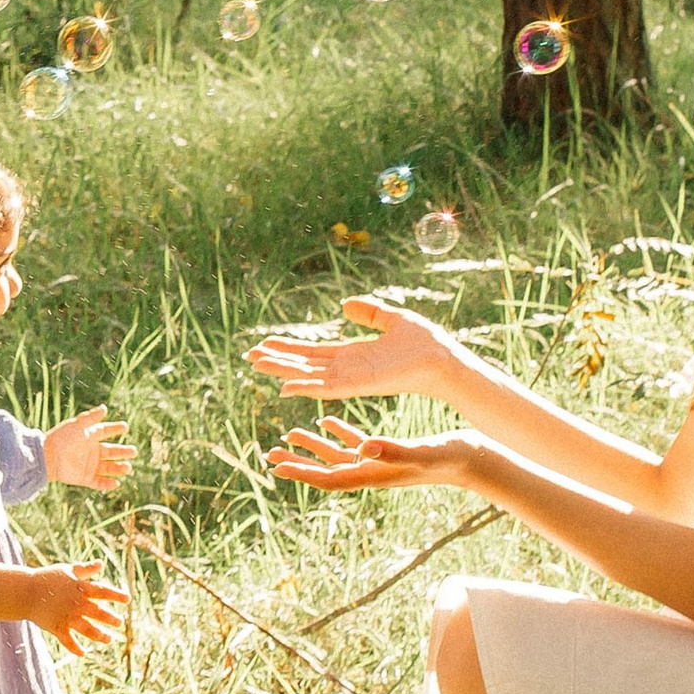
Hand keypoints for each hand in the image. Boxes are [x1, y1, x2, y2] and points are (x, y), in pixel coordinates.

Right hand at [27, 561, 127, 652]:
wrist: (26, 591)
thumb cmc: (47, 578)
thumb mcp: (68, 570)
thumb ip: (86, 569)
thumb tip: (101, 563)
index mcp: (81, 588)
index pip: (103, 592)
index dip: (117, 595)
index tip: (127, 600)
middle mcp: (77, 604)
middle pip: (99, 613)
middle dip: (111, 619)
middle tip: (119, 623)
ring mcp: (67, 617)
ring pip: (88, 630)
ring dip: (99, 636)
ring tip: (108, 640)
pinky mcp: (57, 628)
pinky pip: (68, 641)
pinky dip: (75, 648)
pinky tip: (83, 653)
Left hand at [45, 406, 133, 490]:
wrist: (48, 457)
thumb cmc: (62, 438)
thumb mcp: (78, 425)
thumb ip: (91, 417)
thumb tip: (105, 408)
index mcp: (89, 437)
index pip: (105, 431)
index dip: (115, 428)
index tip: (125, 427)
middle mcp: (90, 451)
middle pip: (111, 451)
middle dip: (123, 452)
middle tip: (134, 451)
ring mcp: (88, 465)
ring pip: (108, 468)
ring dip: (119, 468)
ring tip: (128, 468)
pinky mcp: (84, 478)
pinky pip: (99, 482)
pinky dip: (108, 484)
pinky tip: (117, 483)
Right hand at [248, 296, 457, 404]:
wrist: (443, 359)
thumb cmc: (425, 343)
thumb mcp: (392, 319)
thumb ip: (369, 312)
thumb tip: (345, 305)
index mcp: (354, 354)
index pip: (315, 352)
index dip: (290, 348)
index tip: (266, 343)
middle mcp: (348, 369)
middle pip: (305, 364)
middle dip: (277, 360)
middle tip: (249, 356)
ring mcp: (352, 379)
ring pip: (308, 376)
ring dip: (282, 371)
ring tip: (256, 365)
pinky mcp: (360, 385)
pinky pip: (326, 388)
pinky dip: (305, 387)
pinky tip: (284, 387)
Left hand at [269, 413, 478, 495]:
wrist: (474, 460)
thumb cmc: (449, 458)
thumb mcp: (419, 451)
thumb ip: (391, 450)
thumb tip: (362, 447)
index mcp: (373, 474)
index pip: (328, 477)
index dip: (301, 472)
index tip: (276, 467)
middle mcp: (372, 472)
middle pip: (325, 470)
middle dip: (298, 463)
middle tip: (270, 455)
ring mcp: (380, 463)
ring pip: (338, 456)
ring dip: (314, 447)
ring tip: (289, 435)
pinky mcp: (389, 452)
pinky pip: (356, 444)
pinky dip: (339, 433)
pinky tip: (327, 421)